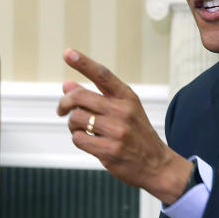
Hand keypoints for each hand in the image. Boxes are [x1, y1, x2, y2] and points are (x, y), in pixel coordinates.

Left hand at [57, 48, 192, 203]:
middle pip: (80, 97)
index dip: (83, 63)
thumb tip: (67, 85)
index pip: (102, 74)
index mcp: (127, 97)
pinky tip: (88, 141)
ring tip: (80, 129)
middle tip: (61, 110)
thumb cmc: (136, 134)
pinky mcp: (109, 150)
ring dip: (72, 124)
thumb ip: (97, 97)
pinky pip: (79, 138)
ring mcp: (117, 131)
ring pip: (76, 119)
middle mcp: (123, 111)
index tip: (67, 53)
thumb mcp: (123, 110)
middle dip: (65, 103)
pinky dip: (78, 138)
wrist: (157, 164)